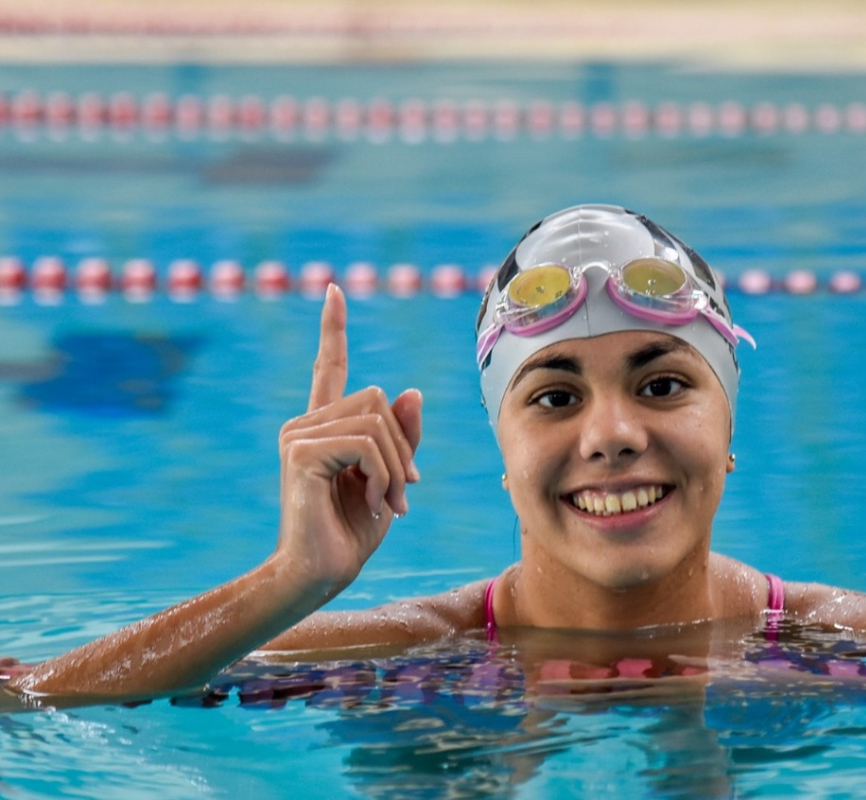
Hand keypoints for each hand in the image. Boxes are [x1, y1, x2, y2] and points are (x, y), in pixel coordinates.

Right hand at [275, 284, 421, 596]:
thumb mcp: (392, 478)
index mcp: (324, 426)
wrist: (320, 575)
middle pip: (377, 400)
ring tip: (385, 503)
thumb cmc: (353, 531)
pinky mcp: (301, 451)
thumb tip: (411, 391)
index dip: (333, 328)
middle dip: (402, 450)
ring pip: (377, 422)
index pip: (330, 366)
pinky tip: (372, 503)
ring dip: (395, 469)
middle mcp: (305, 423)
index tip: (335, 289)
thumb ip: (402, 438)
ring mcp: (298, 435)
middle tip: (400, 495)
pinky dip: (383, 476)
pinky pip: (367, 444)